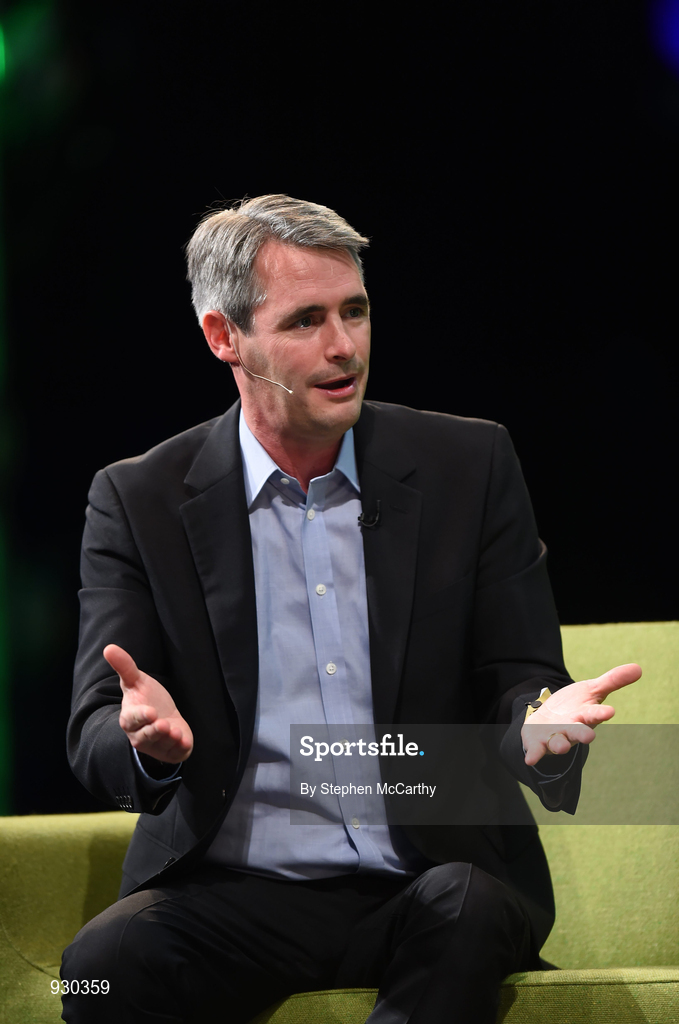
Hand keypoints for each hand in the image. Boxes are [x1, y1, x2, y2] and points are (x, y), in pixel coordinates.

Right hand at [104, 644, 193, 762]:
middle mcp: (140, 735)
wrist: (164, 717)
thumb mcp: (136, 681)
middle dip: (154, 731)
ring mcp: (155, 745)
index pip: (132, 720)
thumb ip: (124, 666)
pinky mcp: (170, 751)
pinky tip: (185, 741)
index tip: (150, 712)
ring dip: (168, 739)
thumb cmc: (147, 699)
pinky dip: (180, 748)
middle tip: (163, 724)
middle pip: (145, 736)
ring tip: (175, 731)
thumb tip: (108, 647)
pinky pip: (175, 753)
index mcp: (130, 719)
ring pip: (160, 744)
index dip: (140, 716)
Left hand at [521, 663, 641, 765]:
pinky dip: (534, 754)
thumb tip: (639, 668)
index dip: (601, 713)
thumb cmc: (574, 705)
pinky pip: (536, 749)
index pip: (595, 714)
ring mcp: (554, 735)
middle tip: (589, 737)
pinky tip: (531, 760)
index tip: (609, 712)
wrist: (549, 717)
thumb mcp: (591, 689)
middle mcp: (571, 728)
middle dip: (582, 734)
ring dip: (560, 745)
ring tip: (562, 747)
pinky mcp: (537, 741)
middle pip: (578, 732)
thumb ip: (612, 681)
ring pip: (559, 742)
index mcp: (584, 715)